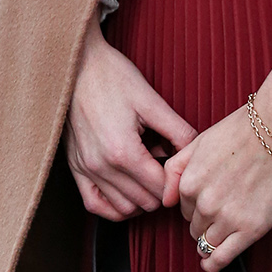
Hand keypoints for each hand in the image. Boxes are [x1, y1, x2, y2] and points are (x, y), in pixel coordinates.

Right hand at [64, 10, 195, 220]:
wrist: (76, 63)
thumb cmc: (112, 76)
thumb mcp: (151, 101)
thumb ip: (178, 131)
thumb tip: (196, 154)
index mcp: (124, 151)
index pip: (161, 189)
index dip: (177, 182)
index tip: (180, 168)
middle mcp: (102, 166)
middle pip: (145, 203)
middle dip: (162, 190)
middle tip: (167, 169)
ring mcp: (86, 169)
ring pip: (123, 208)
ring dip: (141, 199)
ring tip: (148, 175)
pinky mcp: (75, 167)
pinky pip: (95, 205)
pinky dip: (114, 206)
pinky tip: (127, 192)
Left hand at [163, 39, 271, 270]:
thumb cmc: (245, 130)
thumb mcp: (199, 141)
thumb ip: (175, 169)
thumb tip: (165, 200)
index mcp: (190, 183)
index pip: (184, 208)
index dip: (196, 206)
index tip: (210, 201)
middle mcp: (205, 204)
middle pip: (195, 227)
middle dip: (204, 222)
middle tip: (223, 210)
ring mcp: (228, 219)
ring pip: (207, 243)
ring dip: (209, 241)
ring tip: (219, 237)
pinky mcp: (251, 229)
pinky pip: (223, 257)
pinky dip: (214, 264)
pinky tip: (212, 265)